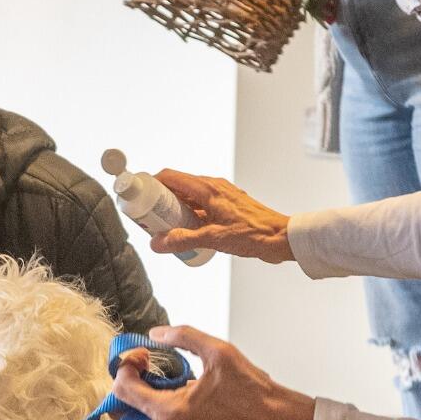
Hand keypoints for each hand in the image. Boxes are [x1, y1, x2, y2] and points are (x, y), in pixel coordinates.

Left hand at [110, 325, 314, 419]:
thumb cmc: (254, 394)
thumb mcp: (219, 352)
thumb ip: (182, 336)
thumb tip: (156, 334)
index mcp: (170, 414)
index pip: (122, 392)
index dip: (126, 367)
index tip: (142, 355)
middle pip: (125, 411)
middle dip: (132, 383)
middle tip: (149, 365)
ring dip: (146, 397)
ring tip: (170, 378)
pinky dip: (160, 411)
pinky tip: (183, 394)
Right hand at [147, 171, 294, 263]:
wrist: (282, 238)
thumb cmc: (254, 234)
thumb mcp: (214, 239)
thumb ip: (183, 240)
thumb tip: (157, 243)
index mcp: (208, 189)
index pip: (170, 177)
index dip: (151, 184)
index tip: (139, 197)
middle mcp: (213, 187)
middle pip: (177, 186)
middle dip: (160, 200)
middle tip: (148, 218)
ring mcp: (221, 195)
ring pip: (189, 196)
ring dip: (175, 209)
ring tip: (164, 228)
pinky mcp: (227, 205)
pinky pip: (201, 205)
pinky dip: (189, 214)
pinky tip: (186, 231)